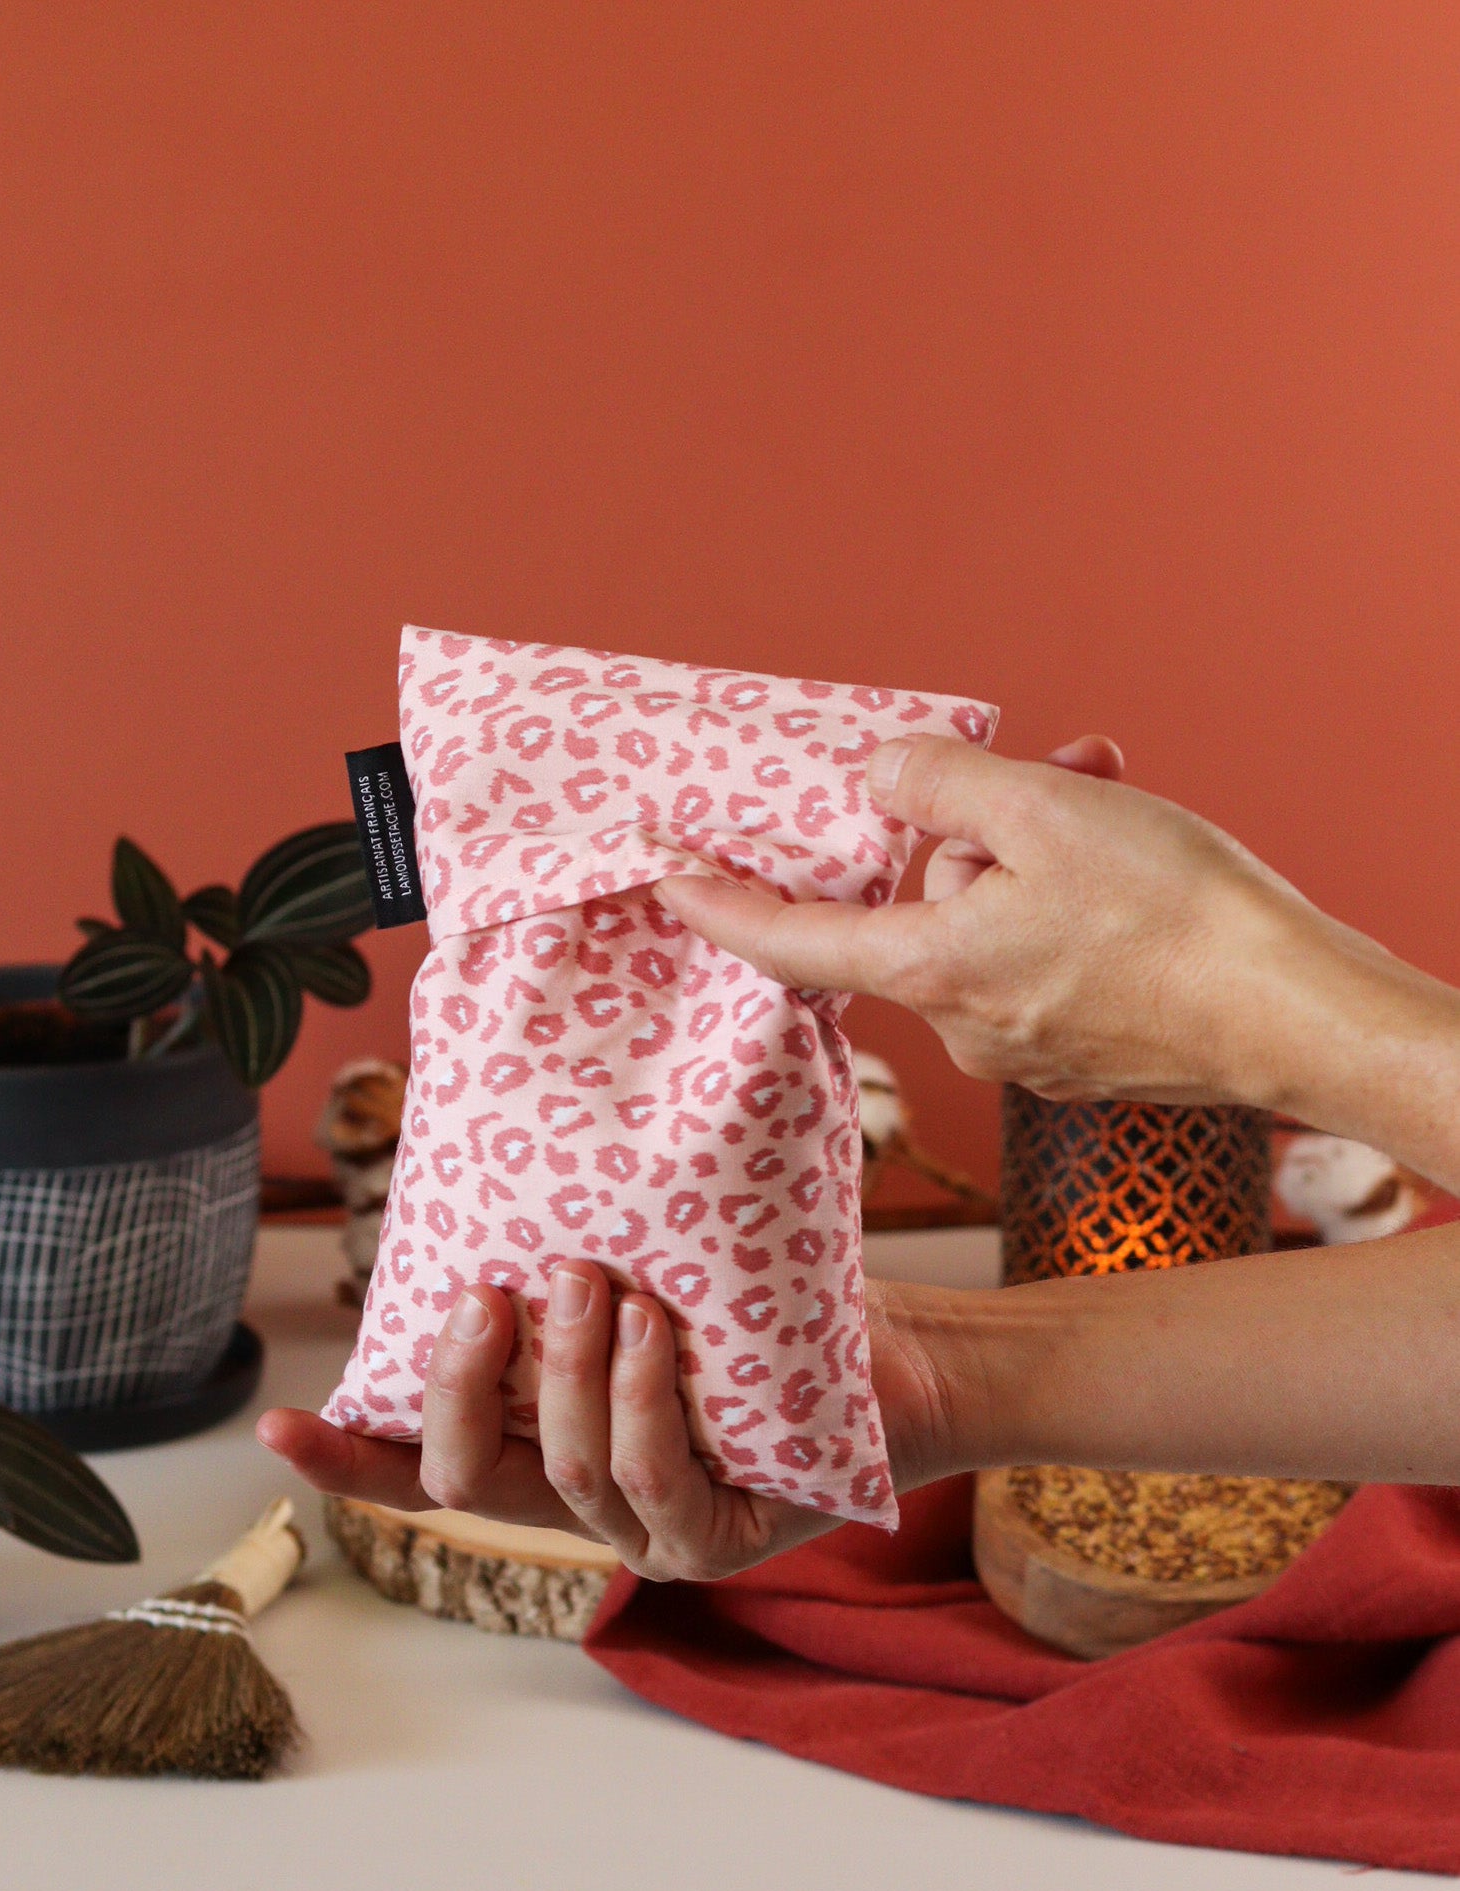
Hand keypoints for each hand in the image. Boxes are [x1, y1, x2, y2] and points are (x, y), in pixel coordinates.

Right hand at [260, 1264, 859, 1581]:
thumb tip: (497, 1168)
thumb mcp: (646, 1279)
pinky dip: (640, 1399)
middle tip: (485, 1297)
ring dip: (566, 1372)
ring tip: (591, 1282)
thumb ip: (569, 1273)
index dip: (350, 1456)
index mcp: (544, 1447)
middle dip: (455, 1386)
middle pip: (463, 1477)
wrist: (900, 1354)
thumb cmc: (765, 1311)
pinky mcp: (716, 1545)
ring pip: (559, 1470)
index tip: (274, 1432)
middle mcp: (582, 1503)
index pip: (425, 1467)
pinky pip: (649, 1478)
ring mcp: (646, 1533)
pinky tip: (652, 1332)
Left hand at [657, 730, 1327, 1108]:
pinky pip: (1042, 954)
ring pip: (992, 918)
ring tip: (1115, 790)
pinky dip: (1071, 898)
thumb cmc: (1177, 917)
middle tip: (1052, 766)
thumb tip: (880, 779)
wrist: (1297, 1015)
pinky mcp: (1078, 1050)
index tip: (667, 880)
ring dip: (1038, 848)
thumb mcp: (1046, 812)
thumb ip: (943, 785)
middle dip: (975, 827)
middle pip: (923, 905)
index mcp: (933, 970)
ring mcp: (1023, 1045)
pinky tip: (1134, 858)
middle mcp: (963, 1023)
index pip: (789, 942)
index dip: (721, 907)